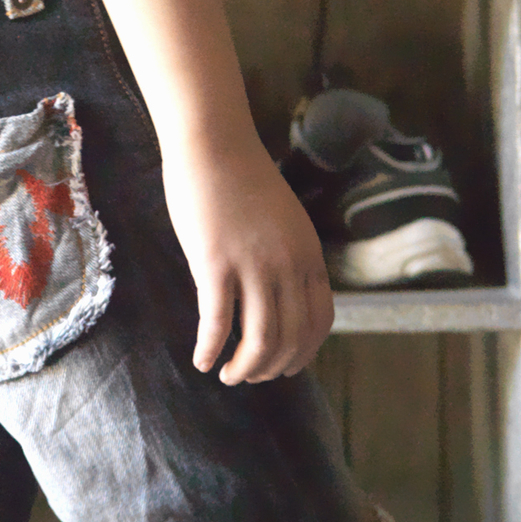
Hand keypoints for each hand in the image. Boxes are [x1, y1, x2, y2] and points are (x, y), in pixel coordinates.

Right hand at [161, 133, 333, 382]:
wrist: (214, 144)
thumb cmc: (242, 180)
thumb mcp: (284, 224)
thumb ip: (287, 259)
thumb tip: (277, 297)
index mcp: (309, 256)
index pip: (319, 322)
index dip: (303, 354)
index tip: (284, 368)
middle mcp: (288, 266)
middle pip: (291, 339)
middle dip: (271, 369)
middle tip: (249, 377)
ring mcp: (254, 266)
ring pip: (260, 340)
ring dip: (245, 368)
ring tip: (228, 376)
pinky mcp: (216, 265)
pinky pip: (218, 322)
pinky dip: (211, 349)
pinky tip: (201, 361)